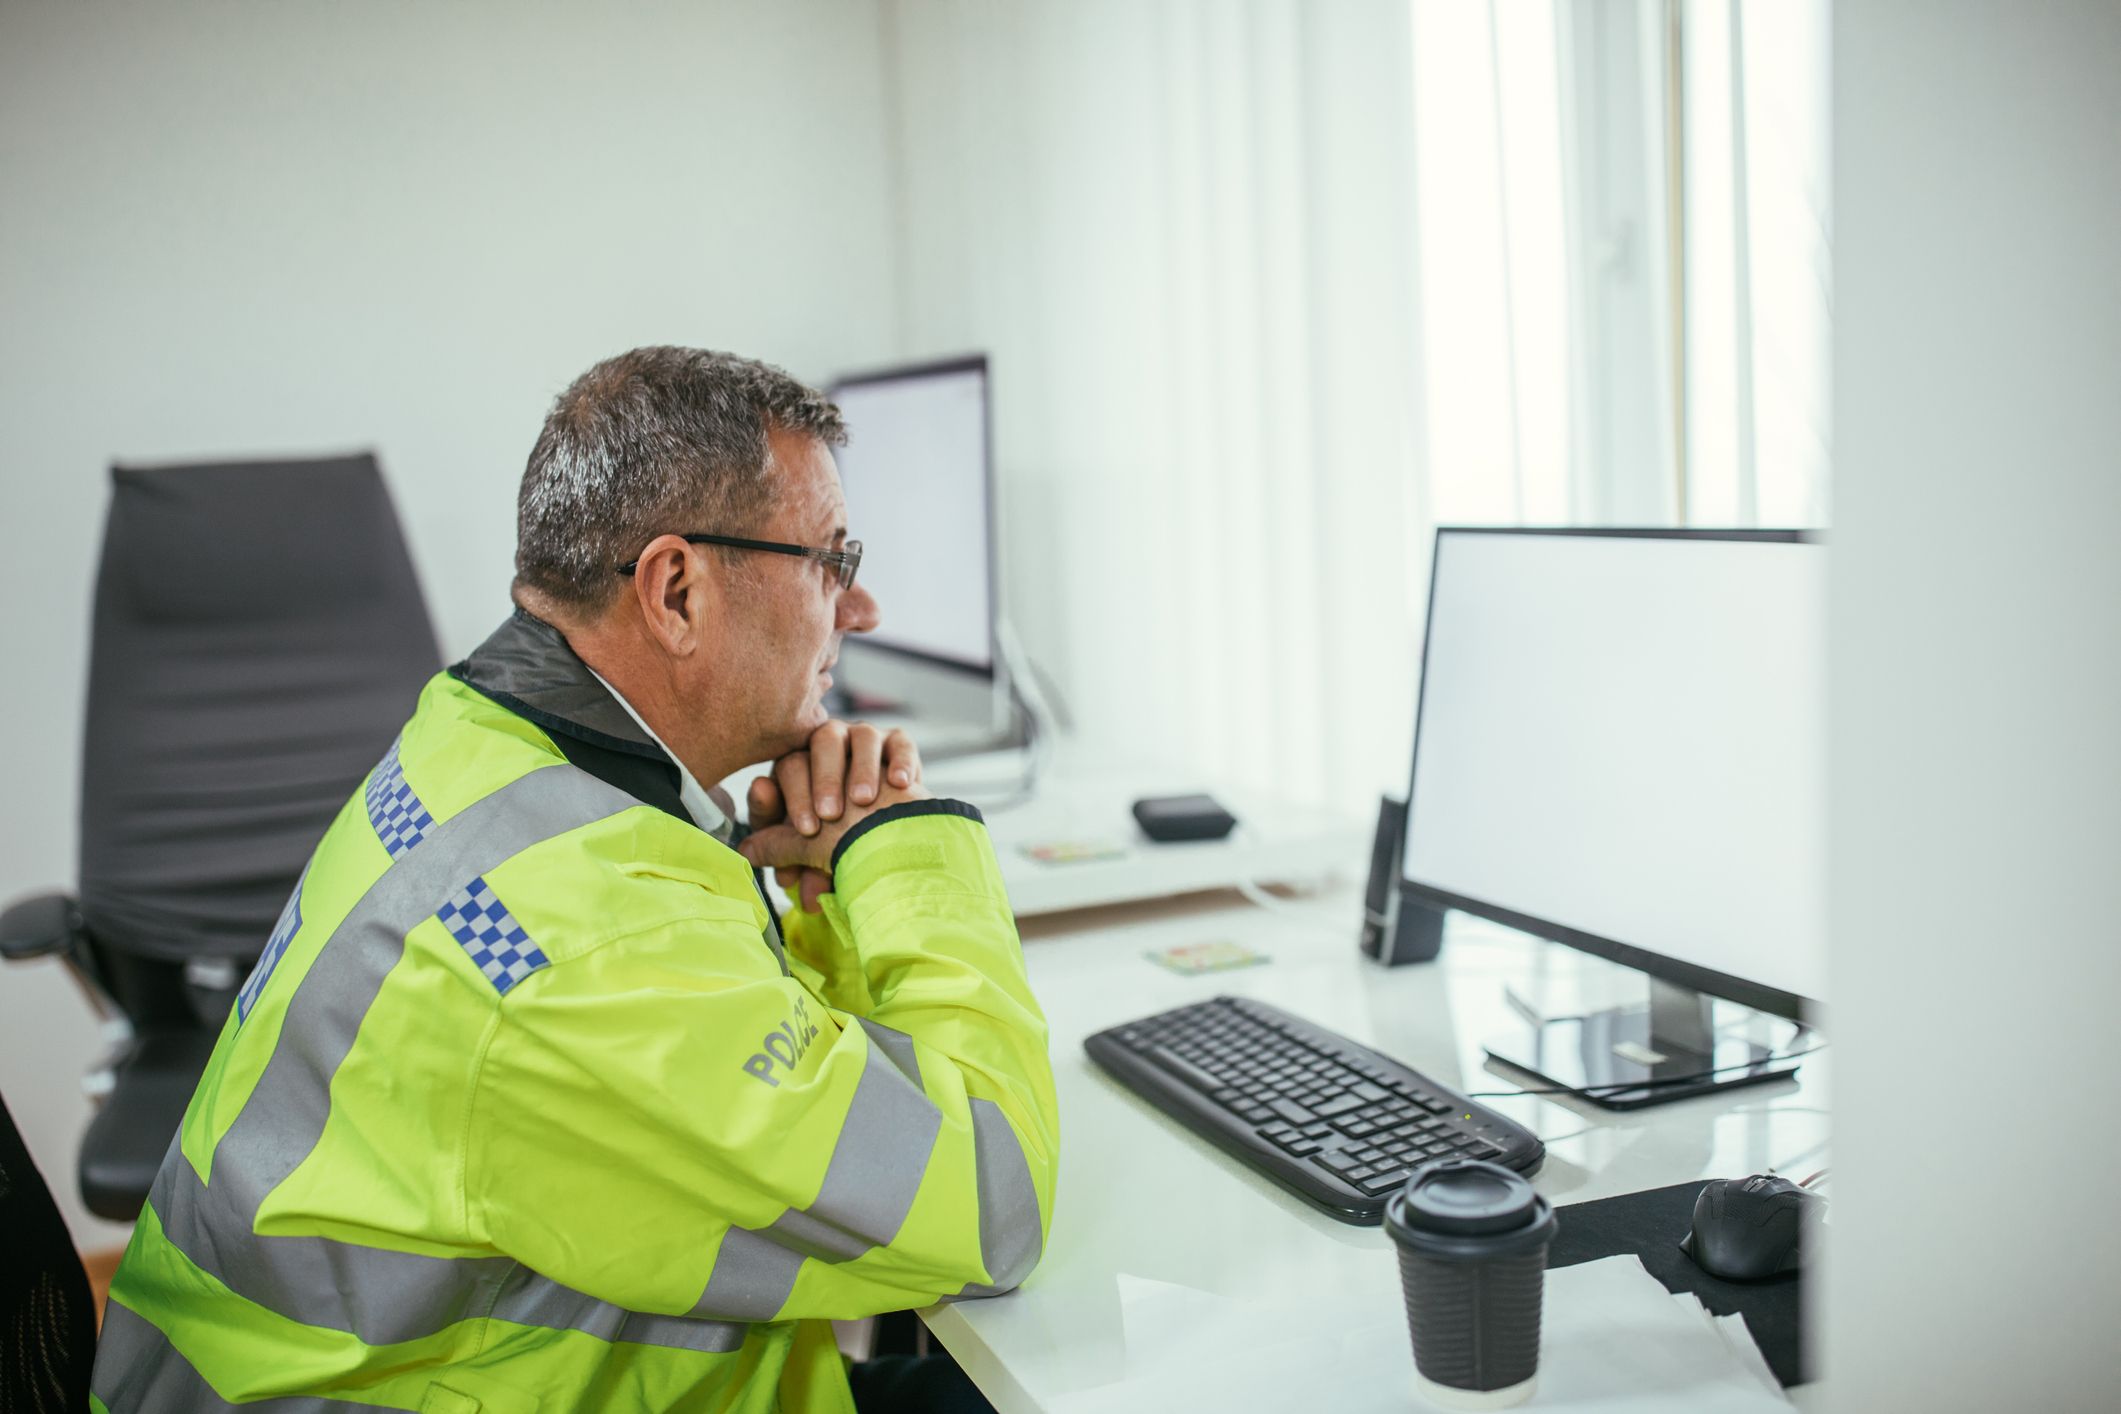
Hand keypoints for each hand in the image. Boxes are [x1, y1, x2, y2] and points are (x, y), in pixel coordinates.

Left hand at [746, 721, 922, 910]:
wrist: (896, 847)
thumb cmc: (841, 848)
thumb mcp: (806, 849)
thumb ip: (777, 847)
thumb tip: (745, 852)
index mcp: (801, 765)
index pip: (790, 765)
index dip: (795, 796)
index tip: (807, 829)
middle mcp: (831, 744)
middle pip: (823, 743)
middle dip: (824, 780)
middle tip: (830, 815)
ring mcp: (866, 740)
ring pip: (862, 737)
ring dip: (861, 768)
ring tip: (863, 800)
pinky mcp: (898, 744)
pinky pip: (901, 744)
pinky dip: (901, 760)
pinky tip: (900, 783)